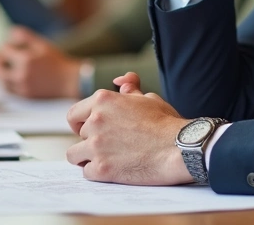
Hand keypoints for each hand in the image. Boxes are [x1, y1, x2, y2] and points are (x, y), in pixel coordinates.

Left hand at [0, 26, 81, 97]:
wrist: (70, 82)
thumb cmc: (57, 62)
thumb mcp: (42, 44)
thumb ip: (25, 36)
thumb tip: (10, 32)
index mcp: (26, 59)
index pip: (4, 51)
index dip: (4, 48)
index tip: (8, 48)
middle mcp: (22, 74)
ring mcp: (23, 87)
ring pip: (0, 81)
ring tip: (1, 69)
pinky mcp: (25, 96)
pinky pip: (8, 91)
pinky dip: (5, 84)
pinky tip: (9, 79)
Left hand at [65, 72, 191, 184]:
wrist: (179, 148)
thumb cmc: (167, 124)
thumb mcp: (148, 99)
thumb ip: (130, 89)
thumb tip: (120, 81)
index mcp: (103, 100)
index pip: (74, 114)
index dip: (81, 123)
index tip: (89, 129)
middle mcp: (95, 121)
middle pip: (80, 135)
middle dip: (92, 140)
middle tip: (112, 145)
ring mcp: (96, 146)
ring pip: (74, 155)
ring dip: (87, 158)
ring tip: (105, 159)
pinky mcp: (102, 169)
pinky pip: (87, 172)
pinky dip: (98, 173)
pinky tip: (113, 170)